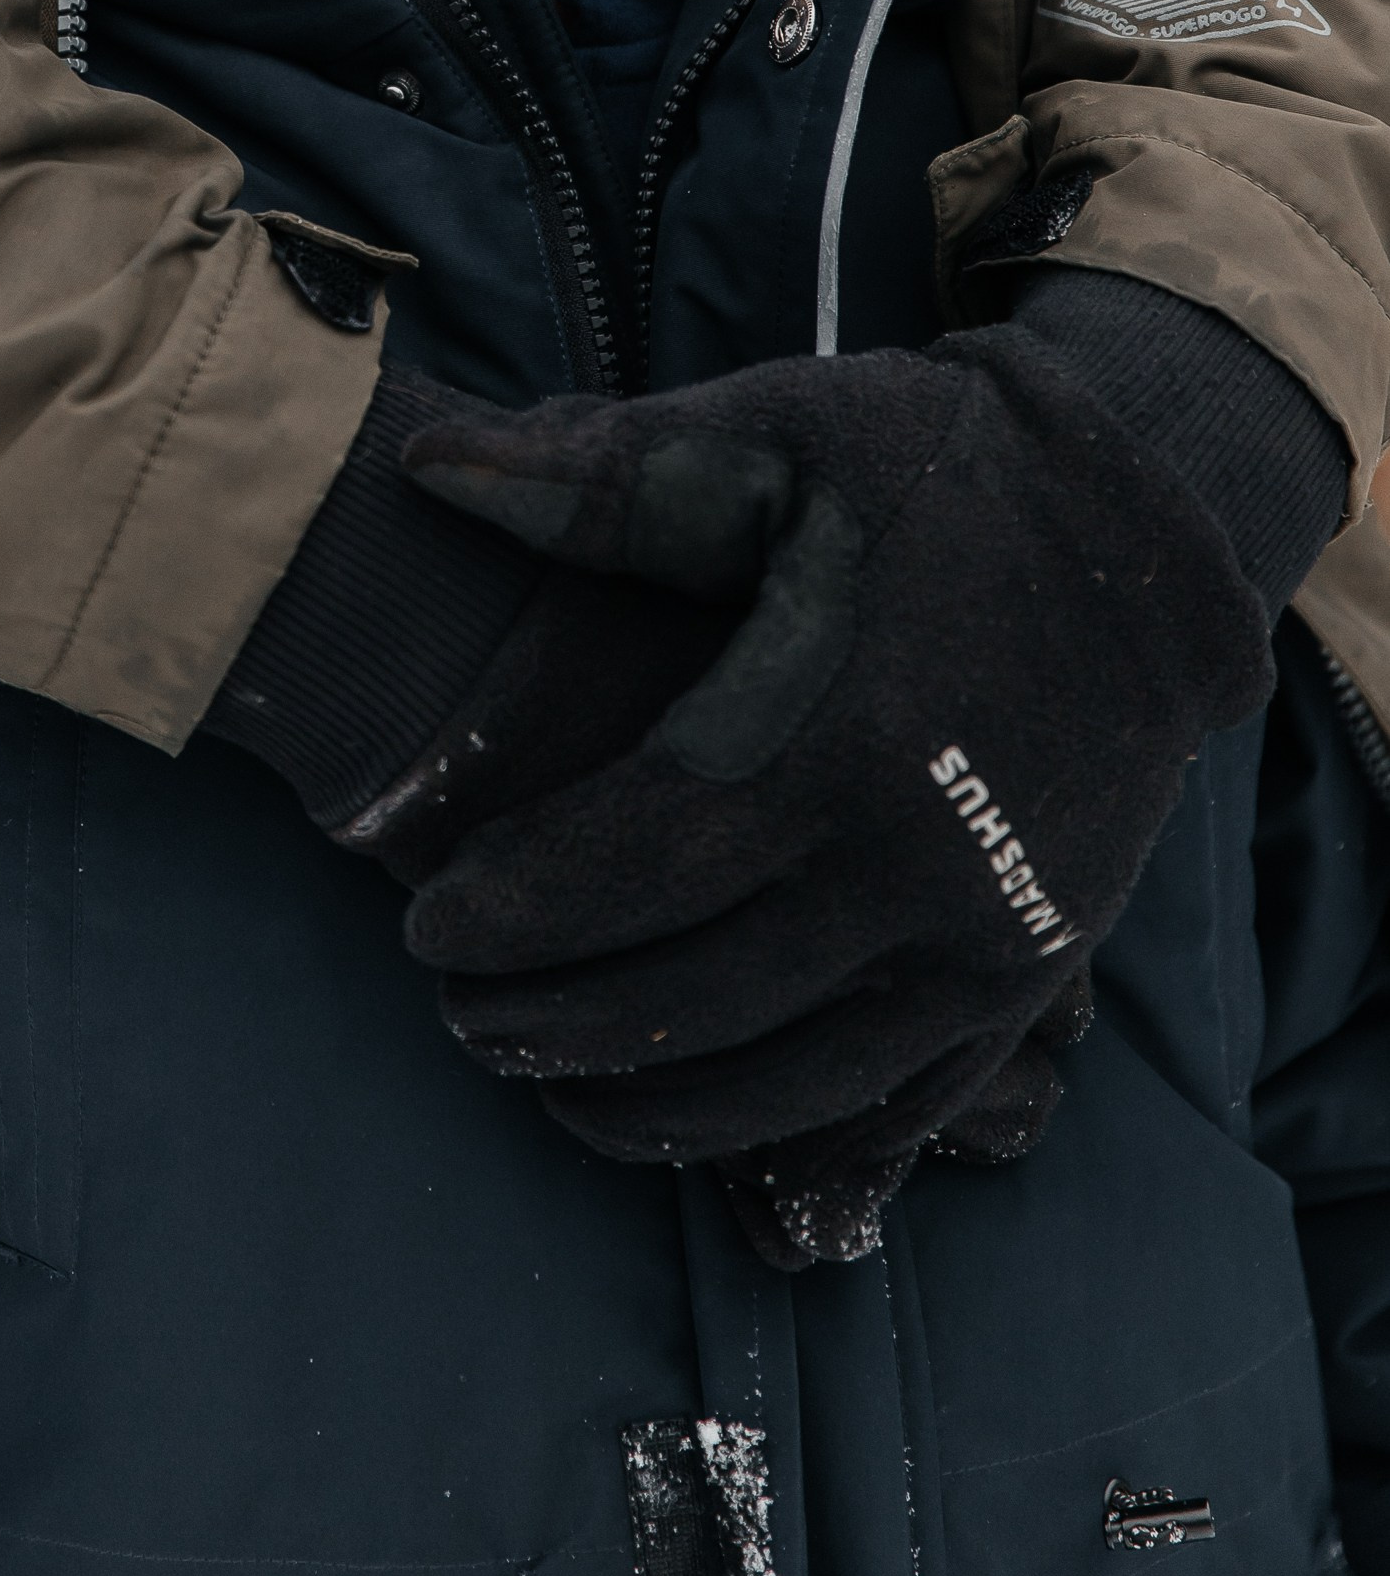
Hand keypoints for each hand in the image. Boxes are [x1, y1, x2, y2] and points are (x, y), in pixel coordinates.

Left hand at [381, 329, 1270, 1258]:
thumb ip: (599, 478)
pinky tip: (692, 1130)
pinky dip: (785, 1138)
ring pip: (788, 1085)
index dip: (515, 913)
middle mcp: (927, 865)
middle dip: (554, 1022)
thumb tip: (424, 474)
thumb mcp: (774, 437)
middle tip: (457, 1014)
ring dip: (652, 1107)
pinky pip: (899, 1107)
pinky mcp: (1034, 975)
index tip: (425, 930)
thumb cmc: (937, 468)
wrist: (1150, 528)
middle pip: (695, 1000)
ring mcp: (992, 939)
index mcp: (843, 734)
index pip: (634, 869)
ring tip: (543, 1078)